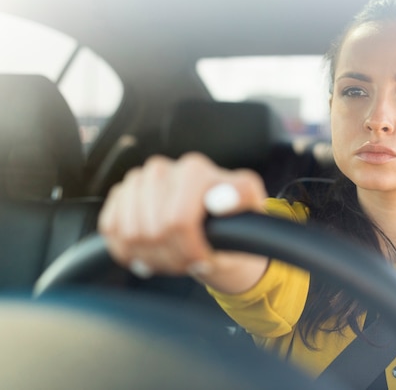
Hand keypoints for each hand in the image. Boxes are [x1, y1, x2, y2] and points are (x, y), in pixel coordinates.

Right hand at [98, 152, 268, 292]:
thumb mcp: (248, 206)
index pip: (177, 221)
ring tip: (174, 260)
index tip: (204, 262)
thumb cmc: (231, 216)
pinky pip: (111, 230)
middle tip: (190, 264)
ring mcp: (136, 181)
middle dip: (172, 258)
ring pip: (129, 235)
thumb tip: (221, 201)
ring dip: (152, 258)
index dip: (189, 250)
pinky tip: (150, 255)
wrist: (210, 218)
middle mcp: (161, 169)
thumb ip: (242, 198)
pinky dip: (128, 252)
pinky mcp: (119, 194)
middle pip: (152, 232)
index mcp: (193, 169)